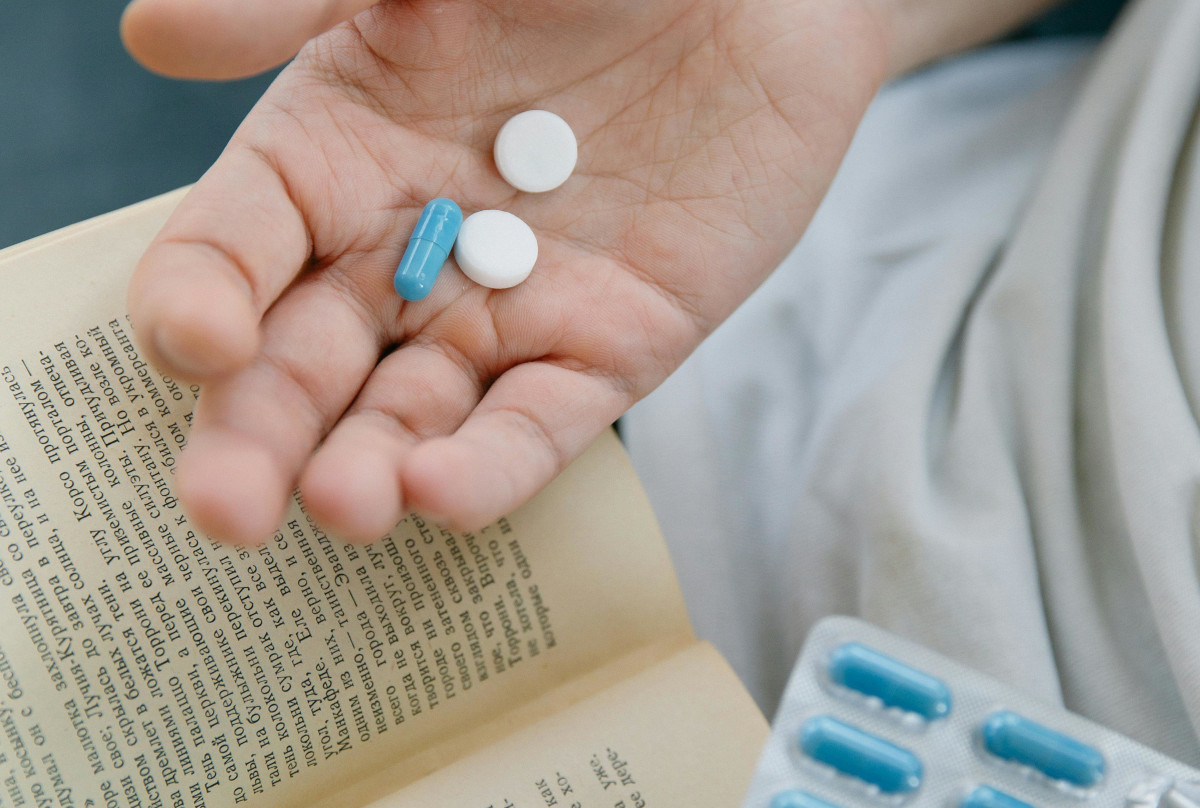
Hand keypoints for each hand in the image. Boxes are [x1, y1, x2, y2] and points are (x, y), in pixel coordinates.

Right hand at [122, 0, 887, 544]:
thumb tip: (150, 31)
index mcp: (338, 158)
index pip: (234, 248)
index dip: (198, 298)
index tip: (194, 341)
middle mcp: (408, 252)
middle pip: (308, 361)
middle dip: (261, 434)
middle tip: (225, 507)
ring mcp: (510, 309)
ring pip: (417, 412)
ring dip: (371, 467)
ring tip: (343, 508)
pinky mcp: (612, 347)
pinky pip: (544, 420)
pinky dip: (493, 463)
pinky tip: (441, 496)